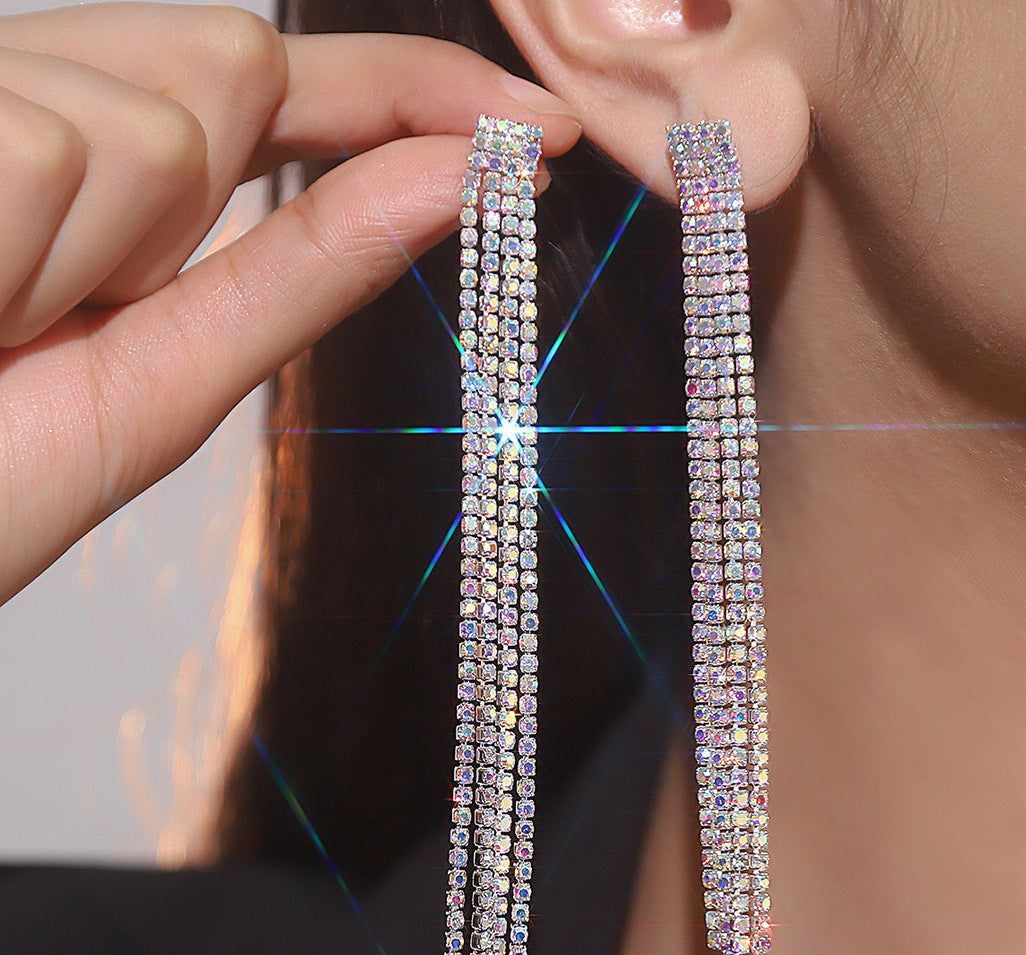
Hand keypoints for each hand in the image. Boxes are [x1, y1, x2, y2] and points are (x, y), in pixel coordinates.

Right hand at [0, 3, 579, 603]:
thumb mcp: (159, 378)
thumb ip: (301, 266)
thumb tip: (466, 179)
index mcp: (88, 161)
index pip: (282, 82)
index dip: (416, 87)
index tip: (536, 124)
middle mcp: (22, 86)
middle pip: (230, 65)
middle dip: (192, 198)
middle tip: (45, 309)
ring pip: (151, 119)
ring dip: (93, 256)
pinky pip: (62, 151)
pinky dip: (22, 254)